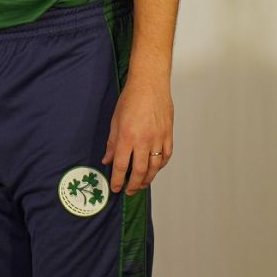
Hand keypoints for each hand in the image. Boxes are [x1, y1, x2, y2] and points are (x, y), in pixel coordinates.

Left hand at [103, 71, 173, 194]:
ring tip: (141, 184)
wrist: (150, 85)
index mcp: (127, 137)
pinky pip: (166, 156)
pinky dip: (160, 166)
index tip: (115, 188)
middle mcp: (143, 141)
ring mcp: (158, 139)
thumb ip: (112, 143)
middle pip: (140, 171)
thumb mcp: (115, 121)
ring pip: (155, 167)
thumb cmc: (130, 99)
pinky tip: (155, 169)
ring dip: (148, 179)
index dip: (118, 180)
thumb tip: (107, 160)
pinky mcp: (169, 135)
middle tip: (128, 191)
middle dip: (133, 185)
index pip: (121, 166)